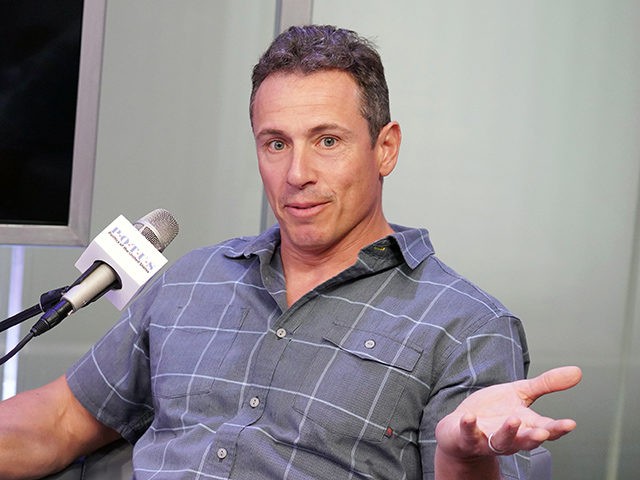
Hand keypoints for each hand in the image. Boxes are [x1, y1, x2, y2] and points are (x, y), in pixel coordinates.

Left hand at [435, 366, 581, 458]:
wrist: (462, 428)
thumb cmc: (494, 411)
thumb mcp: (521, 392)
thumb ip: (547, 384)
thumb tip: (577, 371)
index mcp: (526, 425)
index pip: (546, 428)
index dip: (558, 428)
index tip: (570, 424)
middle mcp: (511, 436)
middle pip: (526, 439)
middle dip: (535, 436)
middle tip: (544, 432)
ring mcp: (489, 439)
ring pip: (501, 441)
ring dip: (508, 432)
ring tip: (513, 420)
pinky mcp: (468, 437)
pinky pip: (469, 434)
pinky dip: (469, 426)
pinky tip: (470, 417)